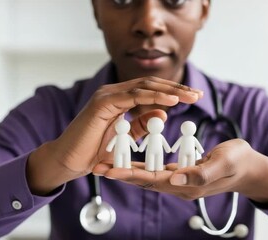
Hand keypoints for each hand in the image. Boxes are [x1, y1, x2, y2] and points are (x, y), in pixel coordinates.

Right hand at [27, 77, 202, 194]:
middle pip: (151, 84)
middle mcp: (114, 93)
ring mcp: (107, 95)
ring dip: (170, 91)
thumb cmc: (94, 151)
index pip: (151, 90)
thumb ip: (142, 124)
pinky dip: (154, 97)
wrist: (69, 160)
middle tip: (198, 95)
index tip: (194, 97)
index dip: (173, 92)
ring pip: (145, 86)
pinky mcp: (102, 103)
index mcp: (119, 98)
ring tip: (190, 97)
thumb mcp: (126, 137)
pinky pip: (133, 96)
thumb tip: (163, 112)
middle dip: (177, 89)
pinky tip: (171, 101)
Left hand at [92, 139, 267, 203]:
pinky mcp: (181, 173)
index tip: (108, 170)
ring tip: (106, 163)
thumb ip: (200, 173)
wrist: (249, 168)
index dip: (128, 175)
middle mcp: (179, 185)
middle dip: (120, 173)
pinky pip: (157, 169)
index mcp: (186, 185)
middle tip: (97, 167)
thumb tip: (173, 179)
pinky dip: (141, 164)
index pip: (151, 180)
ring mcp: (179, 180)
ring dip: (126, 170)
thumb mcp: (223, 163)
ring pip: (147, 175)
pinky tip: (130, 158)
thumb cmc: (239, 163)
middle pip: (143, 180)